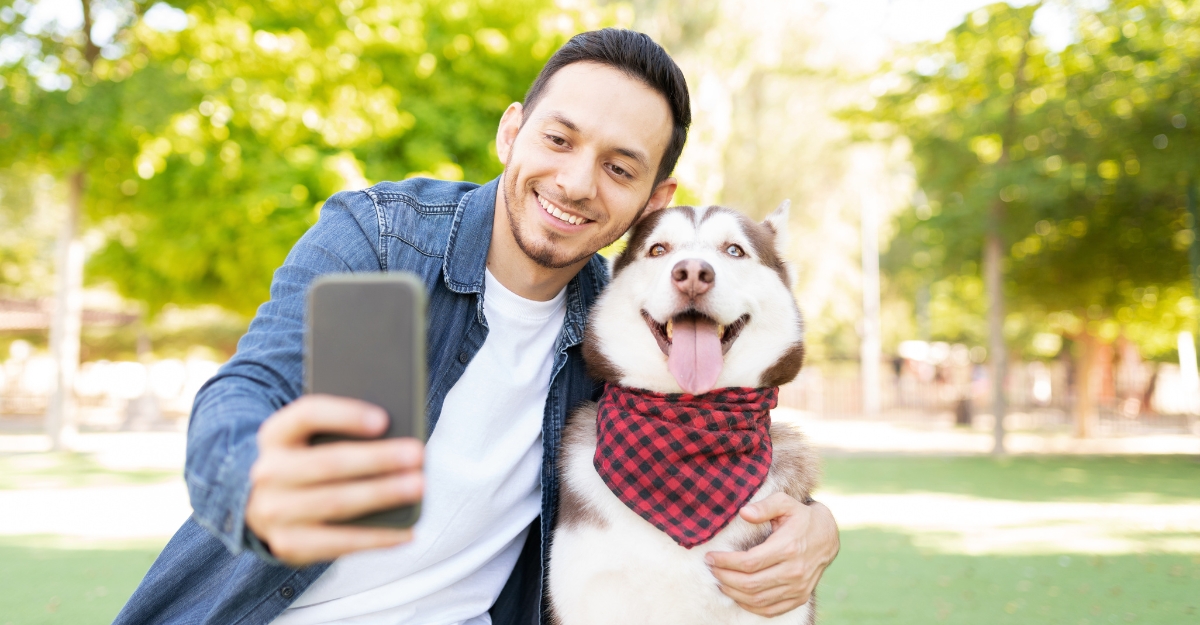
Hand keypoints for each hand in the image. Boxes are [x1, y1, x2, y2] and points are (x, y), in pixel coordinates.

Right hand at [245, 394, 424, 566]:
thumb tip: (394, 432)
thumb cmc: (307, 461)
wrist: (264, 505)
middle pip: (328, 462)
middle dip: (377, 459)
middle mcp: (268, 472)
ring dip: (382, 495)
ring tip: (418, 486)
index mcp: (275, 434)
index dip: (346, 415)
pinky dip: (377, 538)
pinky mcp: (288, 544)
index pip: (308, 414)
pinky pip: (339, 543)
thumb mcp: (311, 438)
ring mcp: (273, 512)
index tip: (384, 419)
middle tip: (417, 454)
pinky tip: (407, 531)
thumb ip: (342, 431)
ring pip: (336, 503)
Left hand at [705, 493, 839, 616]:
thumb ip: (764, 506)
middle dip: (725, 577)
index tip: (710, 557)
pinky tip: (738, 595)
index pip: (749, 562)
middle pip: (750, 583)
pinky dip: (751, 605)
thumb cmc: (801, 517)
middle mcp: (794, 571)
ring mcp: (798, 587)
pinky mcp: (800, 597)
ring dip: (734, 592)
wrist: (828, 536)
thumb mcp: (785, 503)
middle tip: (711, 569)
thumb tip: (744, 512)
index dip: (725, 562)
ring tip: (720, 581)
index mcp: (787, 548)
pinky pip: (771, 609)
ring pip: (758, 599)